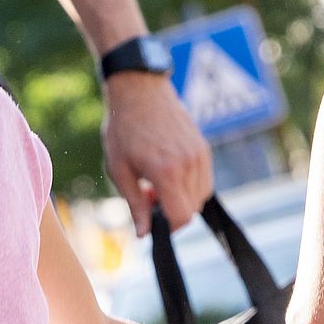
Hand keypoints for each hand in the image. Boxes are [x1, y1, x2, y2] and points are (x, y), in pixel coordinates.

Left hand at [101, 67, 213, 225]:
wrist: (140, 90)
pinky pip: (204, 180)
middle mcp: (189, 164)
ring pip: (200, 196)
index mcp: (166, 171)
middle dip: (171, 211)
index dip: (169, 227)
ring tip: (157, 182)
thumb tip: (144, 233)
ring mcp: (200, 155)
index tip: (154, 222)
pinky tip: (168, 172)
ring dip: (181, 198)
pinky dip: (189, 185)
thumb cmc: (124, 128)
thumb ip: (135, 204)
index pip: (182, 216)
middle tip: (148, 194)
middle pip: (192, 209)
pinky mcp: (204, 148)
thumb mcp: (119, 170)